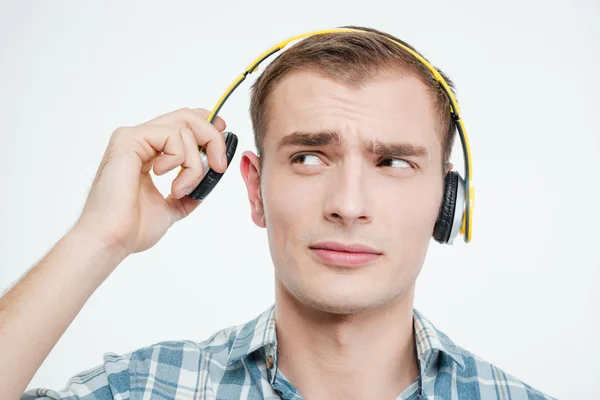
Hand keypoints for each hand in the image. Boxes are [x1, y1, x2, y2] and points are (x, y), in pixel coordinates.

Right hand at [73, 107, 227, 257]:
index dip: (206, 124)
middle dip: (211, 138)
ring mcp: (132, 138)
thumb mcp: (172, 207)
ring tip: (181, 189)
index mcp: (147, 152)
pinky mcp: (128, 139)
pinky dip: (180, 159)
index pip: (181, 123)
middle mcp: (140, 140)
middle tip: (218, 166)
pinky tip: (165, 179)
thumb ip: (188, 191)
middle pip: (187, 116)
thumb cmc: (132, 227)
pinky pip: (172, 135)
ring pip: (184, 127)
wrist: (112, 239)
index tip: (224, 133)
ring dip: (194, 163)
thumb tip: (208, 182)